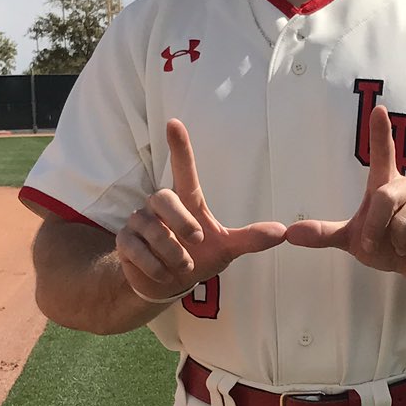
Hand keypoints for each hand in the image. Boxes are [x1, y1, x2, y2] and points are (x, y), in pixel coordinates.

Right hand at [116, 118, 285, 302]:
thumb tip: (281, 232)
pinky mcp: (124, 241)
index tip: (174, 123)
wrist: (169, 283)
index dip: (179, 147)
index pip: (183, 169)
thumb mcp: (227, 249)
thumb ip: (250, 239)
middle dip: (181, 222)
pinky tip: (164, 273)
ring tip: (183, 265)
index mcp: (186, 200)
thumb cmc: (199, 256)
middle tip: (196, 240)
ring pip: (151, 228)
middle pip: (163, 197)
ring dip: (172, 252)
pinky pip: (136, 248)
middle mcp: (160, 205)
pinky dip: (154, 265)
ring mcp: (139, 221)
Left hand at [285, 103, 405, 290]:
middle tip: (380, 244)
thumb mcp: (354, 240)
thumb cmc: (390, 246)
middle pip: (384, 198)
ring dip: (398, 243)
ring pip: (404, 222)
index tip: (379, 110)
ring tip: (405, 244)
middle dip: (376, 229)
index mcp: (387, 185)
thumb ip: (324, 235)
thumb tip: (291, 233)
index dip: (380, 132)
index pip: (383, 153)